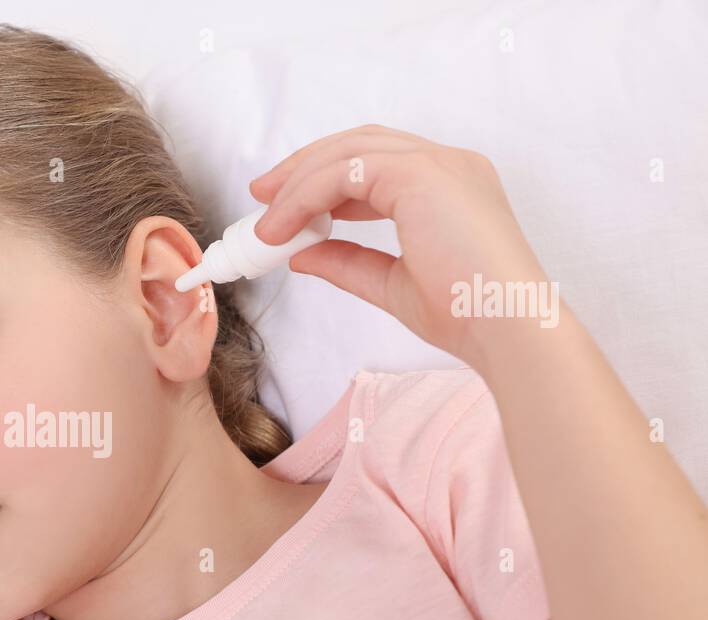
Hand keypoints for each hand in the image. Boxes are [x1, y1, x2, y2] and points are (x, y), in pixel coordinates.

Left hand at [249, 124, 555, 366]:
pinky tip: (284, 226)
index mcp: (449, 184)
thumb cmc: (465, 313)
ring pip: (347, 152)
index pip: (375, 161)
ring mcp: (437, 163)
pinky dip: (307, 195)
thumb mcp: (391, 283)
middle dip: (303, 167)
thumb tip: (300, 252)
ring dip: (298, 183)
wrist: (505, 327)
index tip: (284, 206)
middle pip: (358, 143)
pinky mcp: (422, 174)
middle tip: (261, 196)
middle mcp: (447, 163)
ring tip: (265, 221)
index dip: (324, 177)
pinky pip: (345, 170)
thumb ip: (347, 262)